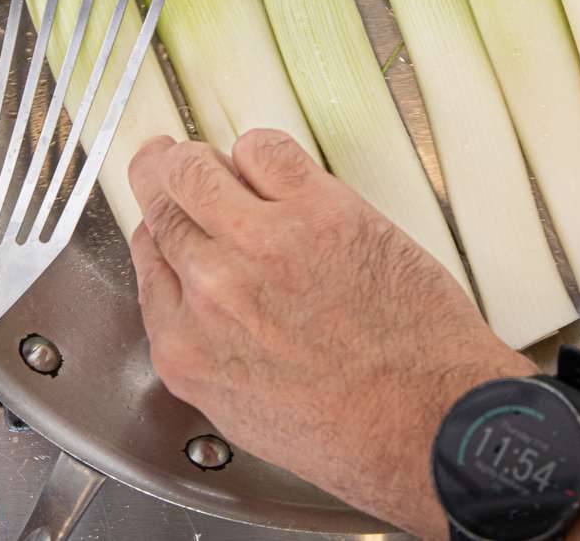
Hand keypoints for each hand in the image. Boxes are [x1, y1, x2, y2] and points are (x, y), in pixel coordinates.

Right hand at [128, 129, 530, 539]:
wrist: (431, 422)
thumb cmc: (356, 430)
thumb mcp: (246, 411)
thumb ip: (209, 347)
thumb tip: (200, 297)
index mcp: (187, 349)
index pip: (148, 258)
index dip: (157, 227)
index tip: (167, 215)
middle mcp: (210, 291)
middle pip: (164, 206)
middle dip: (165, 179)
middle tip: (168, 161)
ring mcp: (260, 243)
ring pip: (197, 168)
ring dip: (201, 158)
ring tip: (218, 159)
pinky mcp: (316, 210)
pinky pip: (263, 148)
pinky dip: (260, 149)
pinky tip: (271, 164)